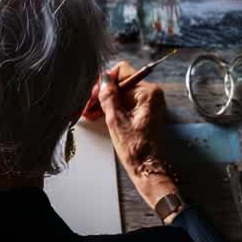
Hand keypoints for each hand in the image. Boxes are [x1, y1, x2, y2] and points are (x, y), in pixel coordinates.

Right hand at [95, 61, 180, 219]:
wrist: (148, 170)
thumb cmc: (136, 149)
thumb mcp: (116, 121)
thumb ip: (109, 97)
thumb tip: (104, 79)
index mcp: (148, 92)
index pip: (123, 72)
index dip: (106, 82)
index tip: (94, 95)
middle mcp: (152, 93)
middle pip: (122, 82)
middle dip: (104, 93)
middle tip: (88, 105)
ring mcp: (150, 102)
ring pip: (122, 93)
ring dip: (106, 102)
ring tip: (90, 112)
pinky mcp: (146, 111)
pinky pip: (127, 102)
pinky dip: (114, 108)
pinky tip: (100, 115)